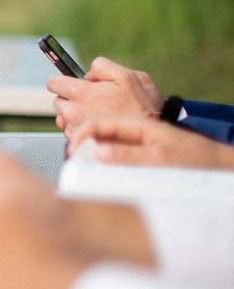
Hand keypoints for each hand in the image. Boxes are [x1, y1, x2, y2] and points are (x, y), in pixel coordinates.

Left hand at [47, 57, 162, 138]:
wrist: (144, 136)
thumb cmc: (137, 106)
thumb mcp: (125, 76)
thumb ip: (101, 66)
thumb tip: (87, 74)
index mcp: (79, 92)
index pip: (53, 83)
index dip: (62, 82)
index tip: (69, 84)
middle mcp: (71, 111)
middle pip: (57, 100)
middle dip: (70, 99)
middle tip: (90, 100)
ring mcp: (73, 128)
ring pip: (63, 117)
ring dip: (74, 114)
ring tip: (95, 114)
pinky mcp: (77, 141)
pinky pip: (70, 130)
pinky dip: (79, 127)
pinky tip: (96, 125)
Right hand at [69, 116, 233, 168]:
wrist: (216, 164)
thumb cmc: (194, 159)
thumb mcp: (161, 159)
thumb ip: (129, 155)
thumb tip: (98, 152)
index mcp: (135, 122)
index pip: (97, 123)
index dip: (80, 136)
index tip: (72, 152)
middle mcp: (132, 127)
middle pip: (95, 127)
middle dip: (78, 137)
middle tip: (71, 156)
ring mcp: (134, 138)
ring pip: (101, 138)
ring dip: (88, 146)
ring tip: (80, 160)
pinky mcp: (137, 150)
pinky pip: (111, 149)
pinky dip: (100, 154)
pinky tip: (98, 165)